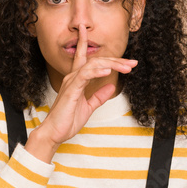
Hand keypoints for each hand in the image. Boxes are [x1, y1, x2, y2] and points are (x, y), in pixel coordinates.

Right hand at [25, 24, 136, 162]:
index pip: (89, 60)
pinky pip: (84, 75)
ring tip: (125, 67)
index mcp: (77, 80)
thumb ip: (99, 96)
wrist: (54, 133)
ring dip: (111, 64)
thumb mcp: (88, 107)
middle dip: (115, 60)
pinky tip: (108, 72)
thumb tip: (111, 86)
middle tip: (132, 63)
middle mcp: (73, 77)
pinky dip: (97, 72)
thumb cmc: (67, 120)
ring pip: (92, 64)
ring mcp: (71, 82)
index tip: (124, 58)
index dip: (105, 55)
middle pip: (96, 60)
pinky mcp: (71, 90)